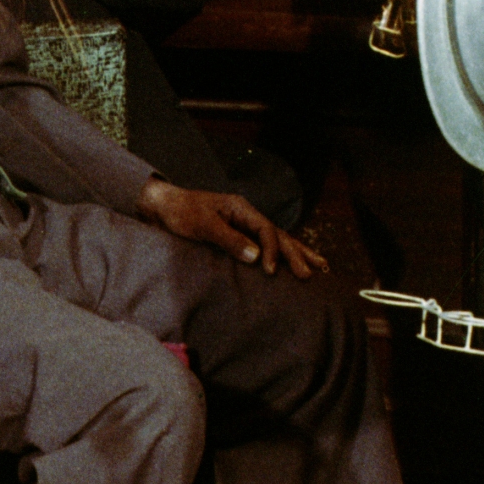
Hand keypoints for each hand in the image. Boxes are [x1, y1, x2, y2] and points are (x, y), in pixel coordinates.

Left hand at [139, 178, 323, 277]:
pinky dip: (283, 255)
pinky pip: (267, 246)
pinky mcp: (239, 236)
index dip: (273, 250)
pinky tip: (293, 265)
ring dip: (298, 254)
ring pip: (279, 240)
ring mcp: (244, 225)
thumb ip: (228, 239)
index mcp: (241, 208)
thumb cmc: (180, 213)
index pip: (266, 230)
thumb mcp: (202, 225)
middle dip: (296, 255)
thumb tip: (257, 256)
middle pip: (279, 235)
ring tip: (321, 267)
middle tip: (311, 275)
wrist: (162, 207)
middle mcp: (247, 215)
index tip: (271, 271)